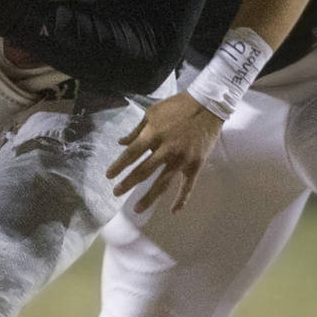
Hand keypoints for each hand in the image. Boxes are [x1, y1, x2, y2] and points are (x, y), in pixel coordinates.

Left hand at [106, 91, 224, 213]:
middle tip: (116, 193)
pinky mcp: (195, 164)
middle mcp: (166, 149)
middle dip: (128, 183)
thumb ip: (137, 129)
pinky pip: (187, 186)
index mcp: (154, 134)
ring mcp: (182, 159)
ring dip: (149, 197)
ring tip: (137, 209)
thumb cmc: (177, 107)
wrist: (207, 105)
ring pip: (163, 183)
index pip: (132, 153)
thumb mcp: (153, 112)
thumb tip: (121, 143)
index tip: (109, 176)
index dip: (119, 165)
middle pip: (144, 171)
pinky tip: (173, 211)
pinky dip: (181, 199)